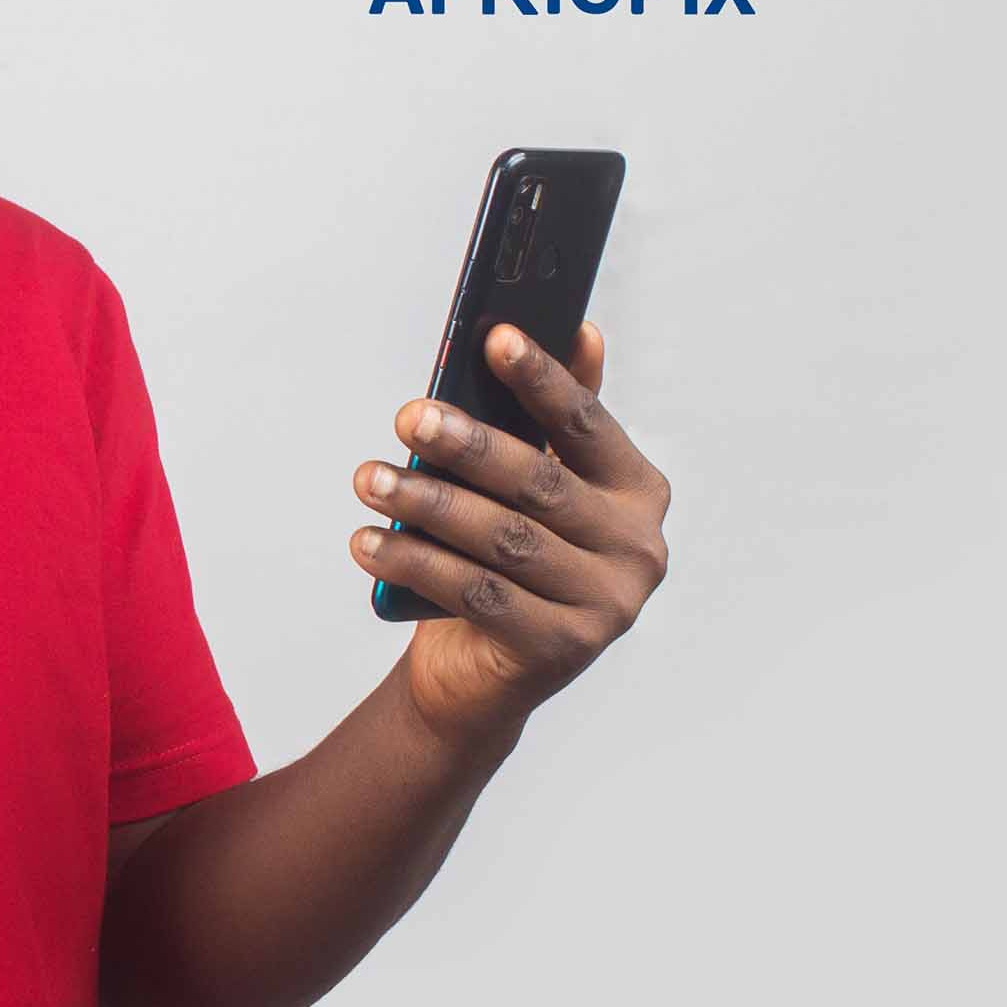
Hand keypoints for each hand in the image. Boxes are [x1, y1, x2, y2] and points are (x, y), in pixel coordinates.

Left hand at [347, 322, 671, 749]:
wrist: (483, 675)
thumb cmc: (508, 559)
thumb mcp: (534, 488)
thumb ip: (557, 418)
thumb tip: (581, 330)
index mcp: (638, 491)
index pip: (587, 424)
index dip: (542, 379)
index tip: (495, 336)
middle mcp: (637, 548)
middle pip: (539, 483)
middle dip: (468, 445)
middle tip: (408, 416)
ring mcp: (606, 605)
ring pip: (502, 539)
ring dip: (427, 504)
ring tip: (369, 478)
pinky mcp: (559, 650)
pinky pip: (476, 594)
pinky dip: (415, 564)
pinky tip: (368, 542)